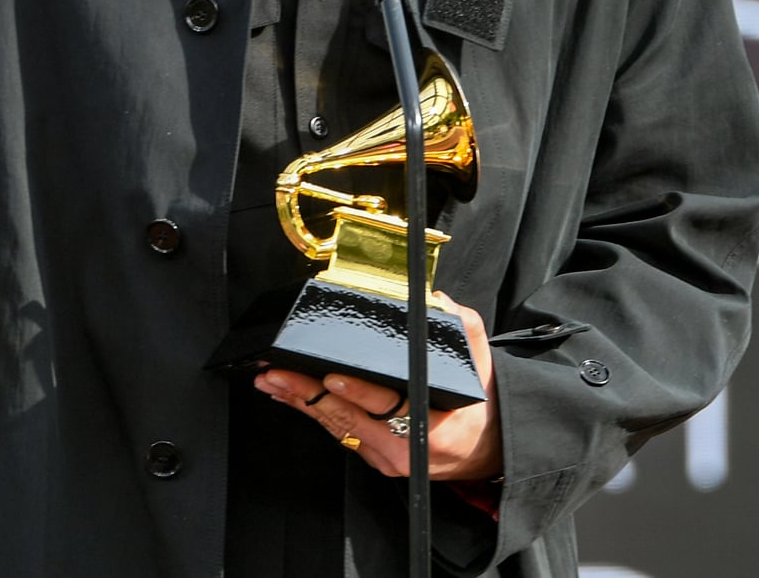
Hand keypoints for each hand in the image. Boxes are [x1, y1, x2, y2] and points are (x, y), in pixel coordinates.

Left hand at [253, 292, 501, 480]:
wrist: (486, 449)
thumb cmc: (478, 405)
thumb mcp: (480, 362)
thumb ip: (462, 327)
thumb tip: (437, 300)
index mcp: (432, 424)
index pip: (390, 406)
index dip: (358, 393)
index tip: (332, 377)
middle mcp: (406, 445)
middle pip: (350, 418)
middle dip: (308, 394)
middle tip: (278, 373)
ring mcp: (388, 456)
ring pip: (337, 427)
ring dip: (300, 402)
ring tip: (271, 380)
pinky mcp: (375, 458)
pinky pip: (339, 433)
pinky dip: (311, 413)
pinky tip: (288, 397)